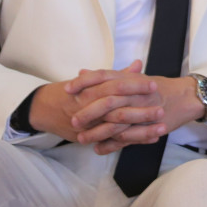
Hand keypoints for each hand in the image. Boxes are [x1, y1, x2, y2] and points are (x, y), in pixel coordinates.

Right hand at [28, 59, 160, 143]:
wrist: (44, 109)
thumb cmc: (73, 91)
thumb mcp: (93, 81)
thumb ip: (118, 75)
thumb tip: (138, 64)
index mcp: (92, 90)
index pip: (115, 87)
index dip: (135, 86)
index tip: (153, 85)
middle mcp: (90, 108)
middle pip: (118, 110)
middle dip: (141, 111)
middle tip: (162, 109)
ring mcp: (89, 126)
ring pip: (117, 129)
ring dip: (141, 130)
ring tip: (162, 128)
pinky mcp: (89, 138)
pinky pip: (113, 142)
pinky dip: (132, 141)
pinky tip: (150, 139)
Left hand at [65, 72, 205, 154]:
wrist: (187, 97)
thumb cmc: (158, 87)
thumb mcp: (134, 78)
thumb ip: (109, 76)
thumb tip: (83, 72)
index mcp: (131, 80)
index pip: (105, 76)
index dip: (85, 82)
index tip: (68, 89)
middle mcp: (136, 93)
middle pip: (109, 101)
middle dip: (89, 112)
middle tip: (73, 121)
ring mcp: (143, 111)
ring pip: (117, 122)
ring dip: (98, 132)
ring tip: (82, 140)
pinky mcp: (149, 127)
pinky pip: (128, 138)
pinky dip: (113, 145)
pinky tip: (99, 149)